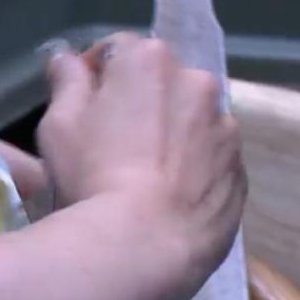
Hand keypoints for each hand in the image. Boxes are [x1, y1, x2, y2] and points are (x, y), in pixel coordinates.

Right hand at [36, 33, 245, 297]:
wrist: (143, 248)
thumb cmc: (92, 177)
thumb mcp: (59, 125)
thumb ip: (67, 82)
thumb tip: (69, 60)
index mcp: (149, 61)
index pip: (117, 51)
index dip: (95, 78)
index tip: (82, 109)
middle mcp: (198, 83)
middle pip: (162, 85)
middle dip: (140, 105)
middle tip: (113, 147)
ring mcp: (226, 130)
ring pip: (193, 123)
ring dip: (173, 137)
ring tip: (147, 180)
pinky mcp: (240, 174)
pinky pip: (211, 162)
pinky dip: (194, 172)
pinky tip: (170, 203)